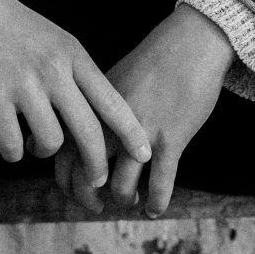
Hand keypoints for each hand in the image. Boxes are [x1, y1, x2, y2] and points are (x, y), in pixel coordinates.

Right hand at [0, 0, 151, 188]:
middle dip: (97, 164)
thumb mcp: (55, 39)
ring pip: (49, 142)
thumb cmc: (11, 23)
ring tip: (35, 145)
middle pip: (88, 131)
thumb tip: (92, 113)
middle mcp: (54, 71)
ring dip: (44, 153)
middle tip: (98, 181)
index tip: (145, 154)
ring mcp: (23, 85)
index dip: (132, 132)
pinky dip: (12, 153)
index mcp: (73, 55)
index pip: (113, 101)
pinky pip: (11, 145)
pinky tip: (10, 144)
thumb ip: (74, 72)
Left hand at [53, 3, 233, 217]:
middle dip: (88, 197)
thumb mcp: (111, 80)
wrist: (189, 44)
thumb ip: (90, 108)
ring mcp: (141, 134)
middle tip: (96, 206)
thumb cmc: (152, 62)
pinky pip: (159, 183)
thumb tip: (74, 133)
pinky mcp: (171, 140)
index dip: (66, 180)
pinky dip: (155, 202)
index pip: (65, 153)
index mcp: (92, 108)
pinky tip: (154, 209)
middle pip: (86, 174)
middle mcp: (111, 123)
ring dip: (123, 198)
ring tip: (129, 200)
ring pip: (121, 185)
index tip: (74, 190)